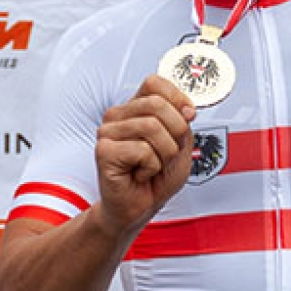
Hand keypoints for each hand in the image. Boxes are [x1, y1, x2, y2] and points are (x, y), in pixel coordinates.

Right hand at [93, 74, 196, 235]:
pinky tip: (138, 173)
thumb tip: (186, 108)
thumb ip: (183, 122)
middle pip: (157, 104)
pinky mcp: (104, 150)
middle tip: (165, 154)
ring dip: (163, 155)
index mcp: (135, 108)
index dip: (176, 99)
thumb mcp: (180, 146)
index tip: (185, 119)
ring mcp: (107, 131)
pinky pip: (143, 150)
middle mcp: (118, 115)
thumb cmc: (157, 178)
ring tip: (151, 166)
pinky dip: (150, 167)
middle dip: (174, 134)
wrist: (140, 207)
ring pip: (152, 127)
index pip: (155, 83)